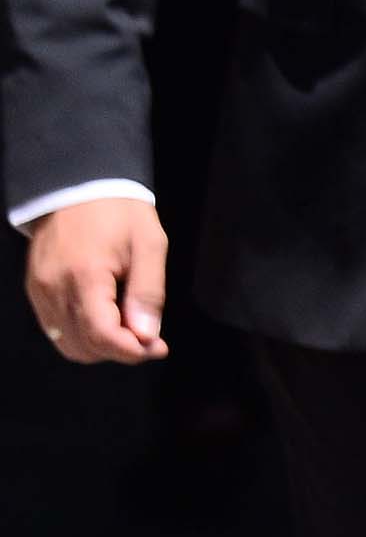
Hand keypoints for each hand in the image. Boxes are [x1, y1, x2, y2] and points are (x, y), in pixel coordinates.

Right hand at [23, 195, 169, 363]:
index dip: (132, 351)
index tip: (157, 346)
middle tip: (147, 335)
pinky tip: (104, 316)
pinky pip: (56, 329)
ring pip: (68, 344)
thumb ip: (149, 294)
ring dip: (100, 346)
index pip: (103, 336)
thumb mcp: (149, 245)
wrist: (78, 185)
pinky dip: (82, 334)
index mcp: (84, 275)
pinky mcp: (36, 289)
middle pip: (85, 347)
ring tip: (126, 324)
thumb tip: (146, 336)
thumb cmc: (118, 211)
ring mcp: (40, 290)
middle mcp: (54, 287)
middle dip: (119, 350)